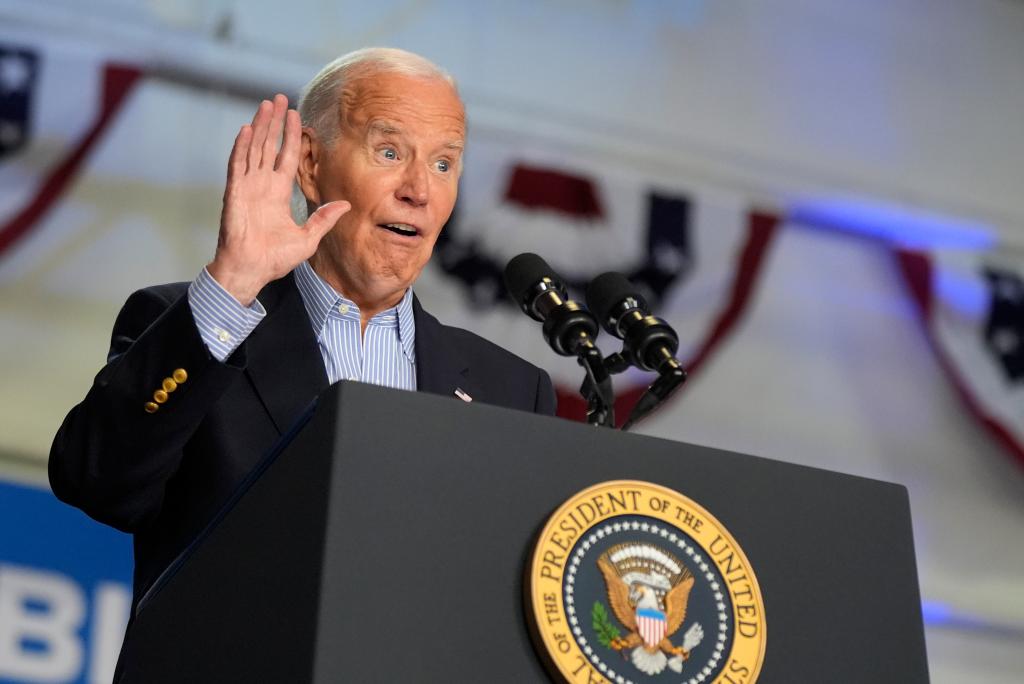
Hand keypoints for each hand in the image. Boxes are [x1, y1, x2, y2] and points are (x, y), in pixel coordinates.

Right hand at [208, 94, 350, 305]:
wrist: (251, 271)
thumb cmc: (275, 259)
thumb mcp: (309, 238)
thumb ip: (324, 219)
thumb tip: (346, 204)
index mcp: (278, 194)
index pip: (287, 157)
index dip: (292, 136)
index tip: (296, 116)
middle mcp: (262, 186)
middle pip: (269, 146)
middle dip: (274, 122)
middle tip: (279, 98)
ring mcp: (247, 187)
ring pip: (254, 149)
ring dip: (260, 126)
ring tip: (266, 104)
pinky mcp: (235, 193)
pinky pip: (238, 165)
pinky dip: (242, 147)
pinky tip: (248, 129)